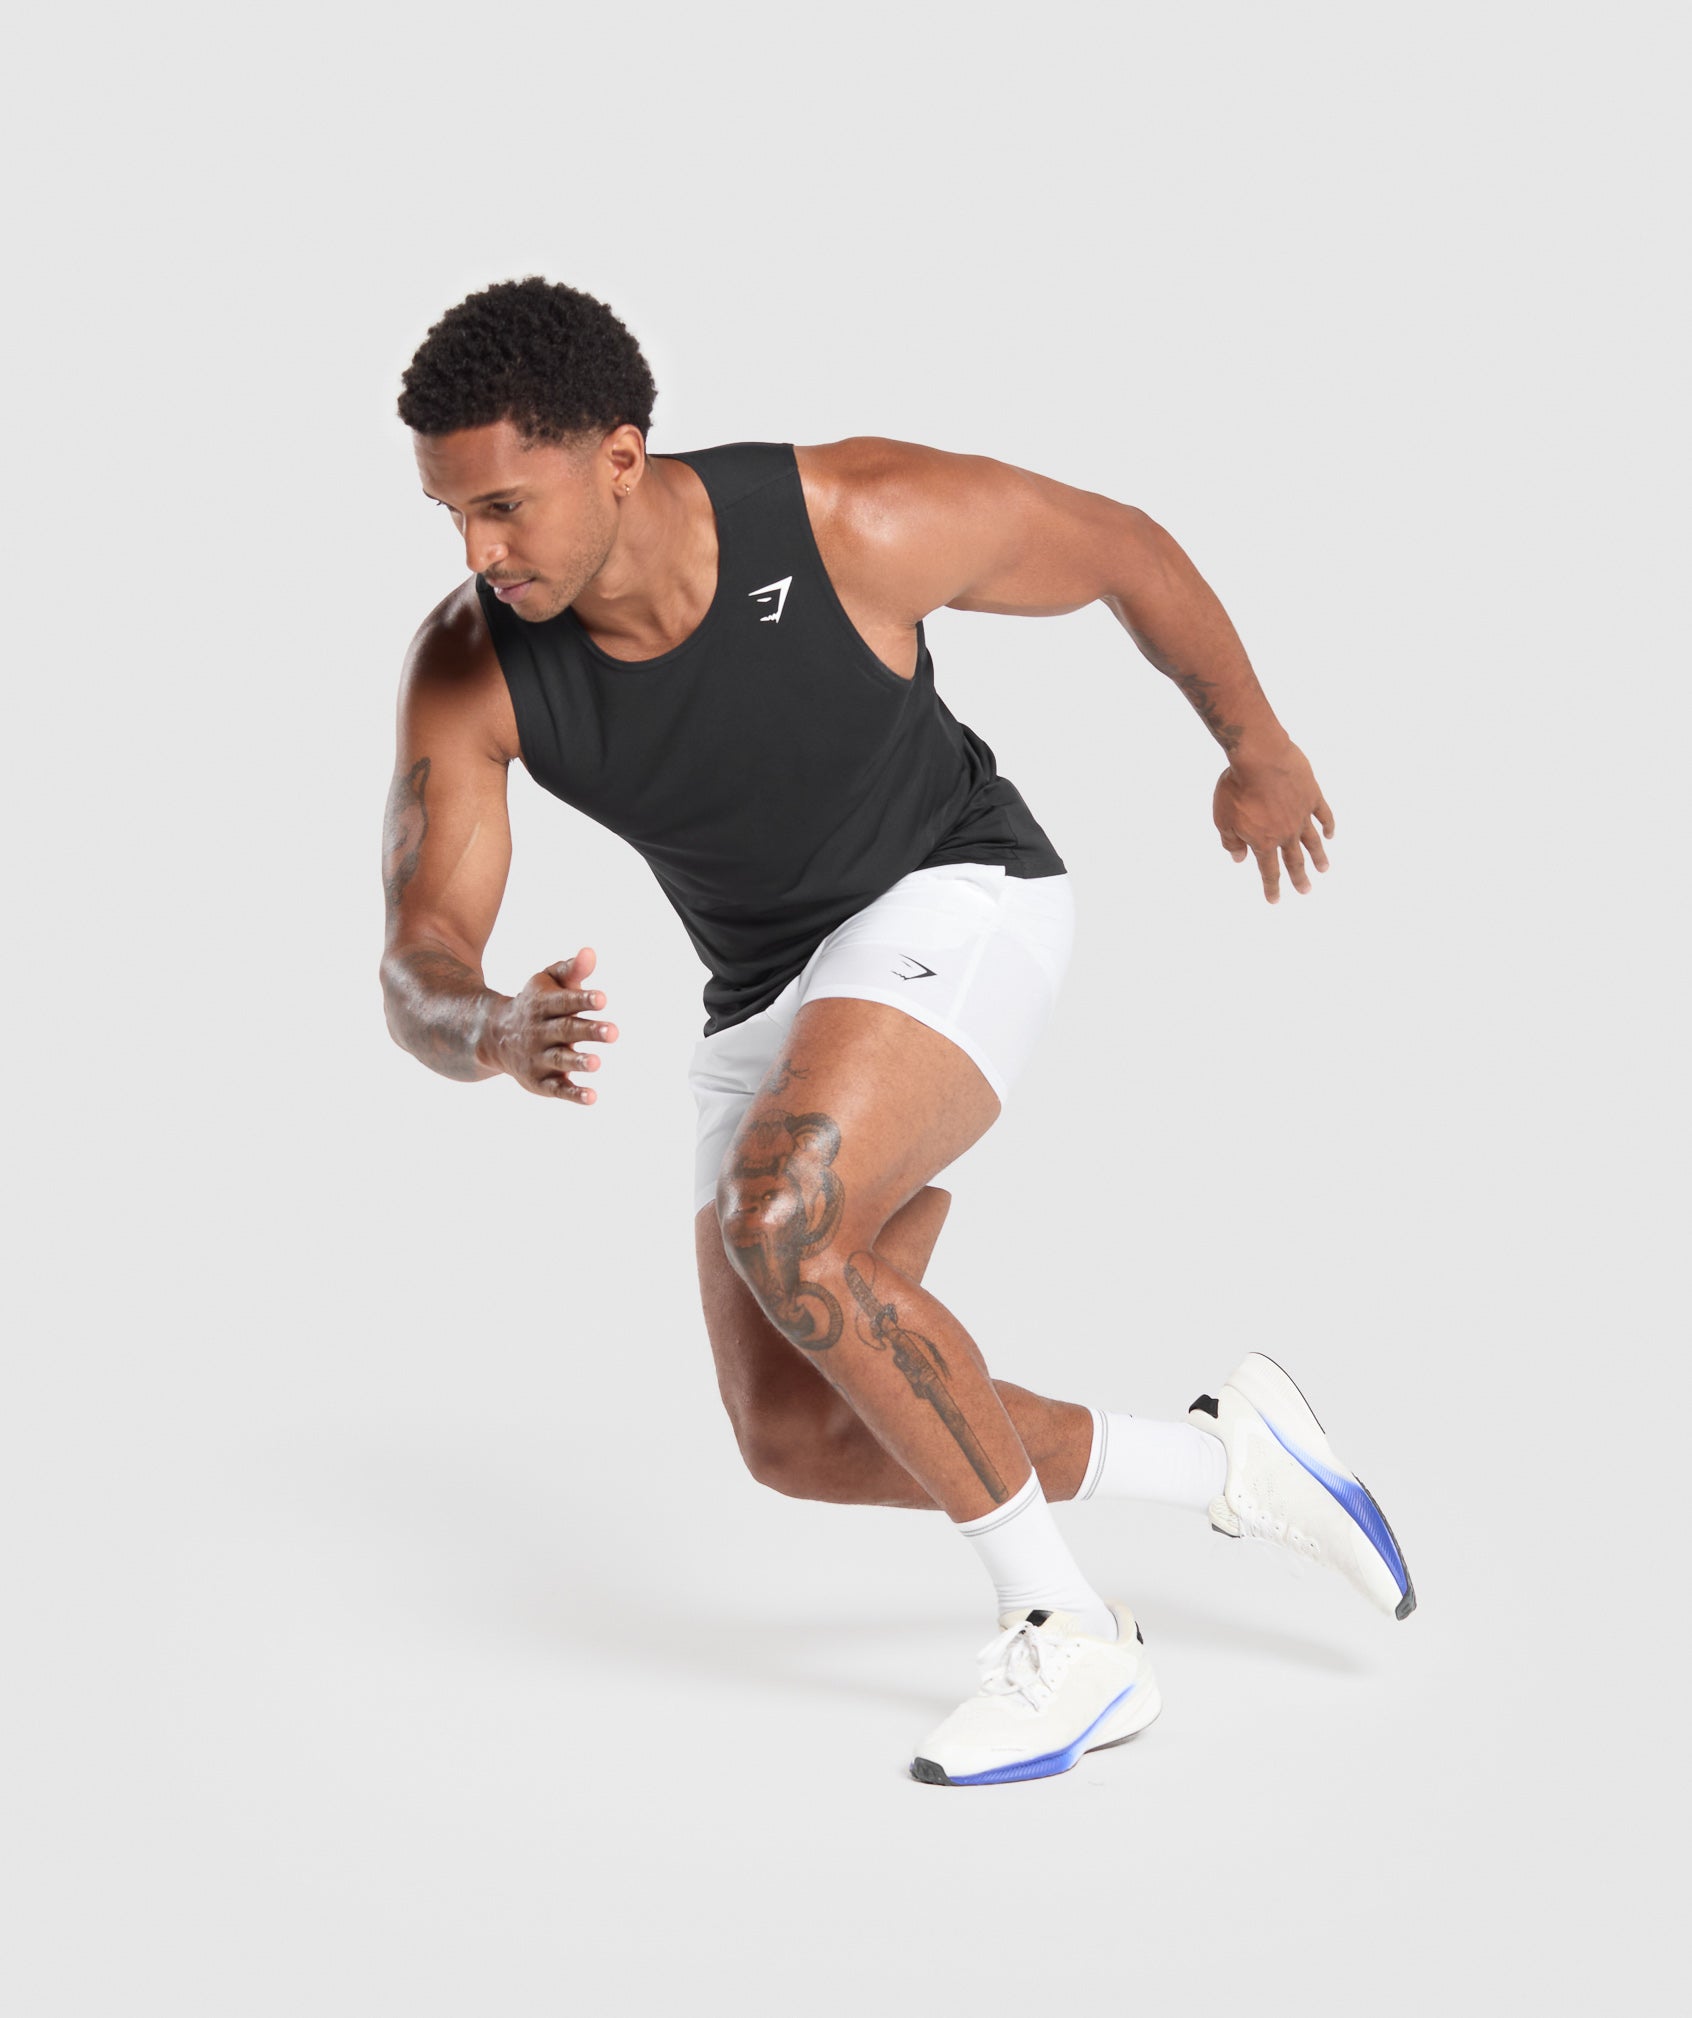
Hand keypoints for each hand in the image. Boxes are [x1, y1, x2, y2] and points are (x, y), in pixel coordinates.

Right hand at [490, 947, 618, 1101]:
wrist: (494, 1036)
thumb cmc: (535, 1005)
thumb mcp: (548, 983)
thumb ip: (571, 970)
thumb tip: (591, 952)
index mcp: (542, 1005)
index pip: (563, 1002)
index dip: (582, 1000)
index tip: (603, 998)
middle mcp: (538, 1032)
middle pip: (565, 1030)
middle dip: (588, 1031)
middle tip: (613, 1032)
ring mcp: (538, 1058)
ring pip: (559, 1060)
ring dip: (578, 1062)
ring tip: (597, 1062)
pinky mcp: (540, 1081)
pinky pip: (557, 1089)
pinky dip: (573, 1094)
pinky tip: (592, 1097)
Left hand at [1213, 743, 1333, 902]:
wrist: (1260, 757)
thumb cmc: (1236, 788)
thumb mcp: (1223, 819)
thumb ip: (1231, 842)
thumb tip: (1239, 859)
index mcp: (1263, 841)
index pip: (1268, 871)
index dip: (1271, 887)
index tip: (1275, 901)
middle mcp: (1286, 833)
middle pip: (1294, 860)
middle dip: (1299, 878)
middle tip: (1306, 891)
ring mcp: (1302, 815)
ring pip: (1312, 841)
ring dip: (1319, 857)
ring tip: (1324, 869)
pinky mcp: (1312, 795)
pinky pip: (1324, 815)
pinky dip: (1328, 825)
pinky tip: (1330, 834)